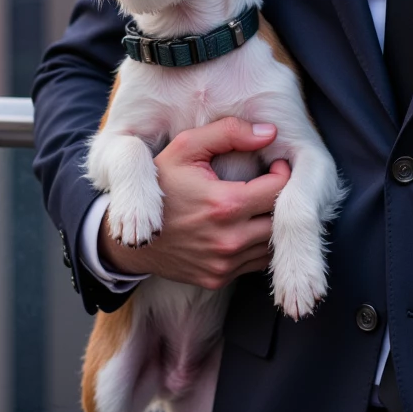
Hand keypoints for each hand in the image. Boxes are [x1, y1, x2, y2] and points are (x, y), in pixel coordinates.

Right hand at [98, 118, 290, 288]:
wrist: (128, 236)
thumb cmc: (159, 185)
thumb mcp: (185, 148)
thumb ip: (229, 132)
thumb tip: (270, 133)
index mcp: (224, 205)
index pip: (281, 190)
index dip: (284, 174)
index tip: (275, 165)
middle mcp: (228, 240)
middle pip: (282, 221)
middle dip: (283, 200)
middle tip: (274, 185)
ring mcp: (224, 264)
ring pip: (273, 245)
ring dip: (273, 224)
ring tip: (261, 205)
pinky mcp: (218, 279)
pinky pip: (257, 263)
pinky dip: (259, 245)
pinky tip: (247, 226)